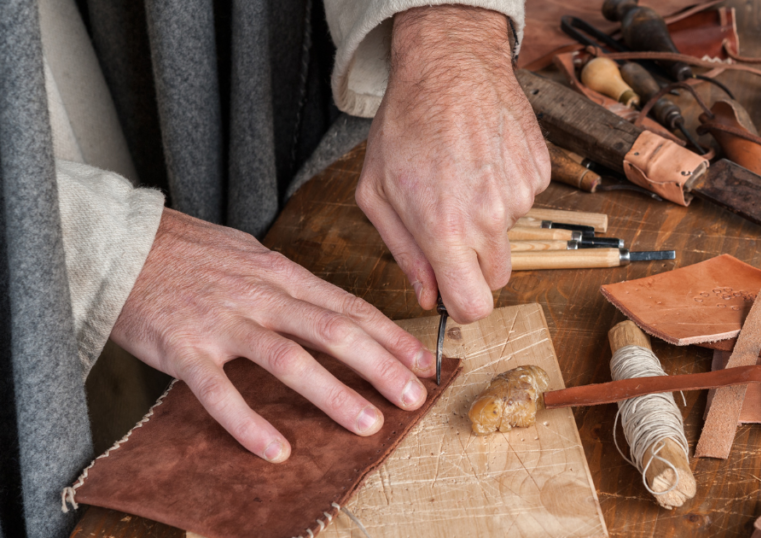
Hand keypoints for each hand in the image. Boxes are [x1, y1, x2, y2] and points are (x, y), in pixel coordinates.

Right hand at [110, 209, 434, 462]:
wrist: (119, 242)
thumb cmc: (189, 252)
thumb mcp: (251, 255)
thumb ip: (291, 284)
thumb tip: (333, 307)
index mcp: (282, 274)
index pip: (349, 306)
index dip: (390, 336)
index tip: (423, 362)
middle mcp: (261, 296)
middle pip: (333, 331)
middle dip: (380, 366)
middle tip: (413, 397)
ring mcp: (224, 322)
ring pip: (288, 359)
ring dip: (333, 394)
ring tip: (367, 423)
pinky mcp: (184, 348)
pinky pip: (220, 392)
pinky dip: (248, 423)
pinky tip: (276, 450)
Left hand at [356, 5, 549, 323]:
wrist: (450, 64)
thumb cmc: (406, 124)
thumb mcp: (377, 192)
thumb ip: (403, 252)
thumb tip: (428, 295)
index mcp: (445, 229)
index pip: (474, 306)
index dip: (462, 304)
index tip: (452, 289)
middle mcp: (490, 218)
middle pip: (496, 278)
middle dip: (474, 264)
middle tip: (450, 226)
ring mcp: (521, 195)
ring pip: (509, 235)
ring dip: (488, 219)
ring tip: (462, 175)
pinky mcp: (540, 173)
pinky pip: (525, 200)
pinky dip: (505, 189)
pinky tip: (483, 159)